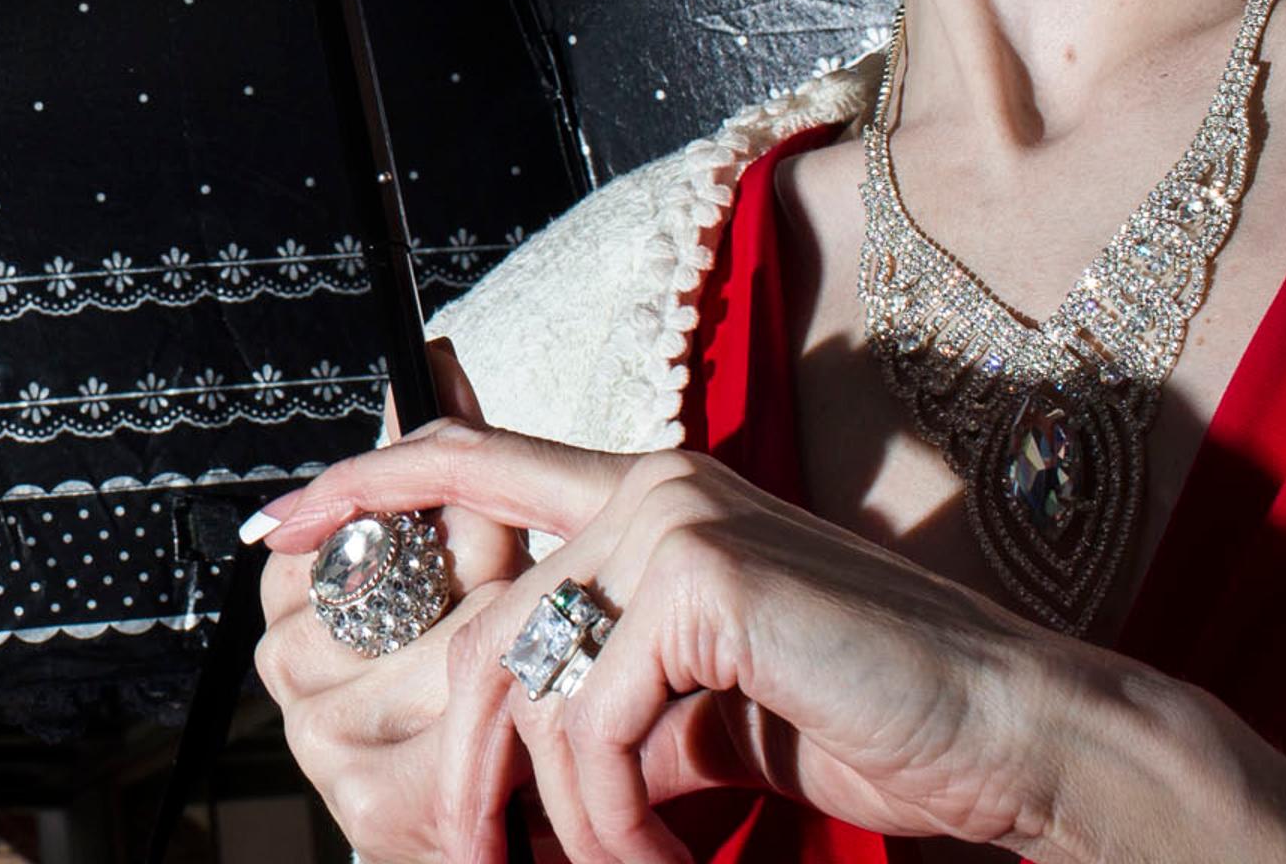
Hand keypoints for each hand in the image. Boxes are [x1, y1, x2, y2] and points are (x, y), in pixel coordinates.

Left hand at [251, 427, 1096, 863]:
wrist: (1011, 733)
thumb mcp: (702, 710)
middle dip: (461, 771)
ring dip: (557, 820)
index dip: (361, 486)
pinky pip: (586, 726)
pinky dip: (612, 824)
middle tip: (471, 858)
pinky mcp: (700, 576)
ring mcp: (674, 520)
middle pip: (477, 630)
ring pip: (524, 688)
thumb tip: (504, 758)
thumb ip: (603, 697)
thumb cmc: (874, 723)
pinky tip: (663, 863)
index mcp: (648, 496)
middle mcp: (650, 485)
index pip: (465, 462)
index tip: (275, 528)